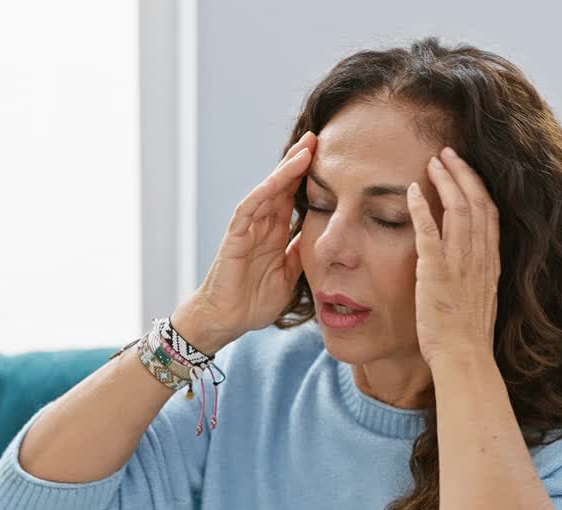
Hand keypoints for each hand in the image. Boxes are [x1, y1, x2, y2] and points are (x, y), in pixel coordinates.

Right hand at [188, 131, 315, 345]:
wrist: (228, 321)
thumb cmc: (255, 299)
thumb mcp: (291, 274)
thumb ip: (303, 253)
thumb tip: (325, 237)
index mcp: (276, 232)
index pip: (295, 196)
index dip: (311, 177)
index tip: (333, 158)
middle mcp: (261, 224)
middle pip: (282, 184)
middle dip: (299, 161)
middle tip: (320, 136)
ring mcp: (247, 228)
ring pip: (268, 190)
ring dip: (285, 169)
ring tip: (305, 148)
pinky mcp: (234, 237)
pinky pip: (249, 208)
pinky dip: (263, 192)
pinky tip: (278, 178)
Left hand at [405, 146, 500, 369]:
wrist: (464, 357)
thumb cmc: (467, 337)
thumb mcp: (480, 300)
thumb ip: (475, 278)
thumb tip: (468, 268)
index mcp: (490, 263)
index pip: (490, 214)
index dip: (478, 187)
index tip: (466, 170)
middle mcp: (480, 258)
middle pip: (478, 202)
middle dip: (463, 173)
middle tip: (448, 154)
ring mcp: (460, 264)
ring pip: (459, 209)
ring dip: (445, 181)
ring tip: (433, 162)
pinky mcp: (437, 273)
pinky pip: (430, 232)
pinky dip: (423, 208)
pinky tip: (413, 191)